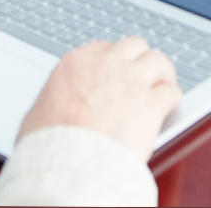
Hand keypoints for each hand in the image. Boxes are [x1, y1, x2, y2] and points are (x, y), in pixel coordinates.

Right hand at [18, 37, 179, 161]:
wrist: (68, 164)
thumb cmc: (49, 144)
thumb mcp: (39, 111)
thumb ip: (54, 99)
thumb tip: (54, 106)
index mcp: (78, 62)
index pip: (104, 48)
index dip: (114, 61)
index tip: (118, 71)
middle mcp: (108, 65)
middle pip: (135, 46)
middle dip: (140, 59)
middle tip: (144, 73)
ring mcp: (132, 81)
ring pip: (159, 61)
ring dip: (162, 73)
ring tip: (163, 84)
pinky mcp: (151, 104)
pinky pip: (172, 92)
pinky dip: (171, 98)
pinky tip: (169, 106)